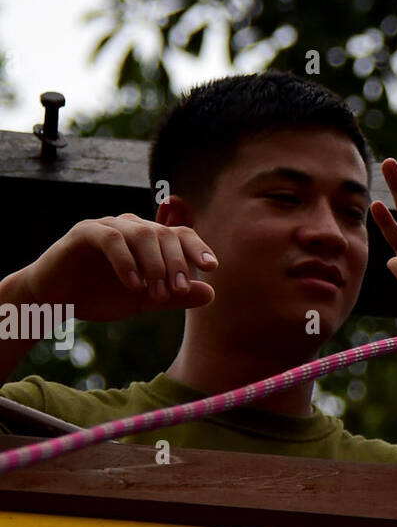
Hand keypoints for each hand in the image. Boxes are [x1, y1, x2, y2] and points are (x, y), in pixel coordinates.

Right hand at [20, 214, 216, 320]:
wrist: (55, 300)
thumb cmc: (100, 295)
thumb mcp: (143, 300)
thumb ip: (175, 297)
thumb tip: (211, 293)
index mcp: (147, 240)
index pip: (179, 234)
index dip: (197, 247)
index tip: (212, 267)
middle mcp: (130, 226)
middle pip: (163, 233)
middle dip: (176, 263)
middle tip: (179, 291)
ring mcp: (107, 226)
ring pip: (140, 233)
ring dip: (154, 265)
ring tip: (156, 293)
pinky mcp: (84, 232)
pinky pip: (111, 239)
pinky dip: (126, 261)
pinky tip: (134, 285)